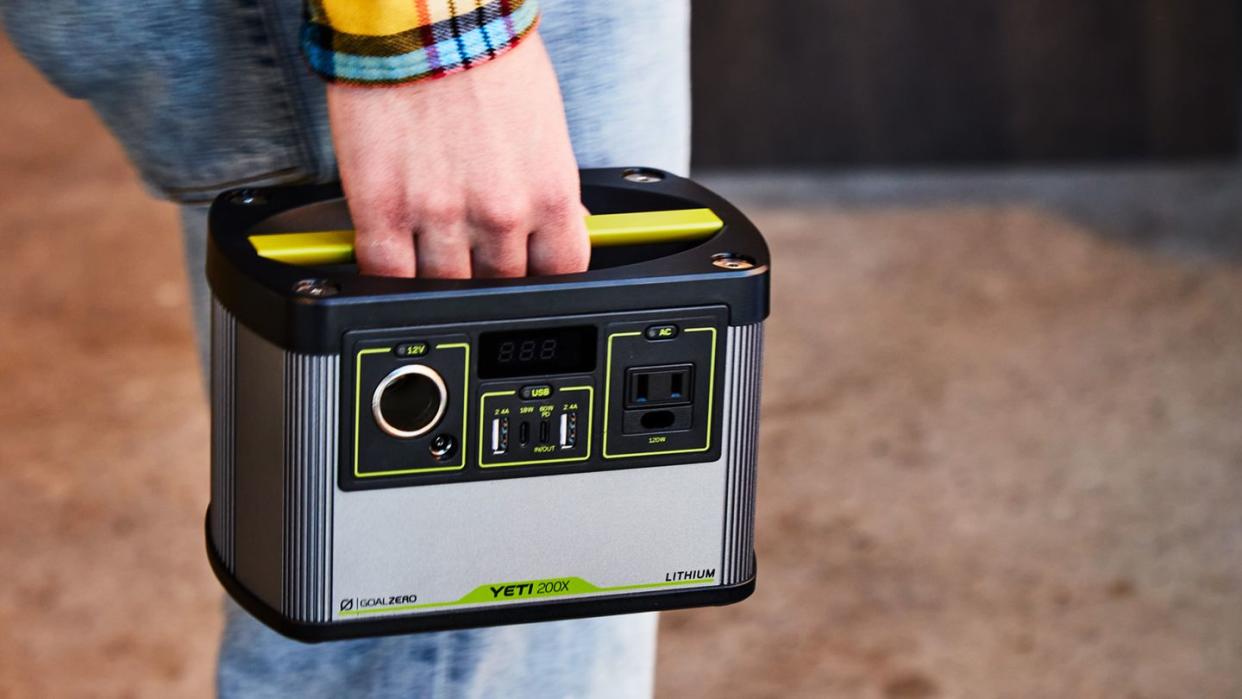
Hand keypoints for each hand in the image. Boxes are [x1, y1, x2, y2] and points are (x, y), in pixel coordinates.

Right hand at [327, 32, 588, 278]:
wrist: (426, 12)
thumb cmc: (485, 52)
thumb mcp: (547, 126)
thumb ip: (549, 186)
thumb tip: (561, 224)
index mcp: (549, 192)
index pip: (562, 273)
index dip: (545, 279)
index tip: (532, 273)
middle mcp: (500, 213)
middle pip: (502, 285)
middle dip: (491, 274)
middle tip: (475, 255)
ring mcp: (439, 215)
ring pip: (444, 288)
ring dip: (439, 278)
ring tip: (431, 252)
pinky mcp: (382, 210)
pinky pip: (384, 274)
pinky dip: (388, 280)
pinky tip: (393, 267)